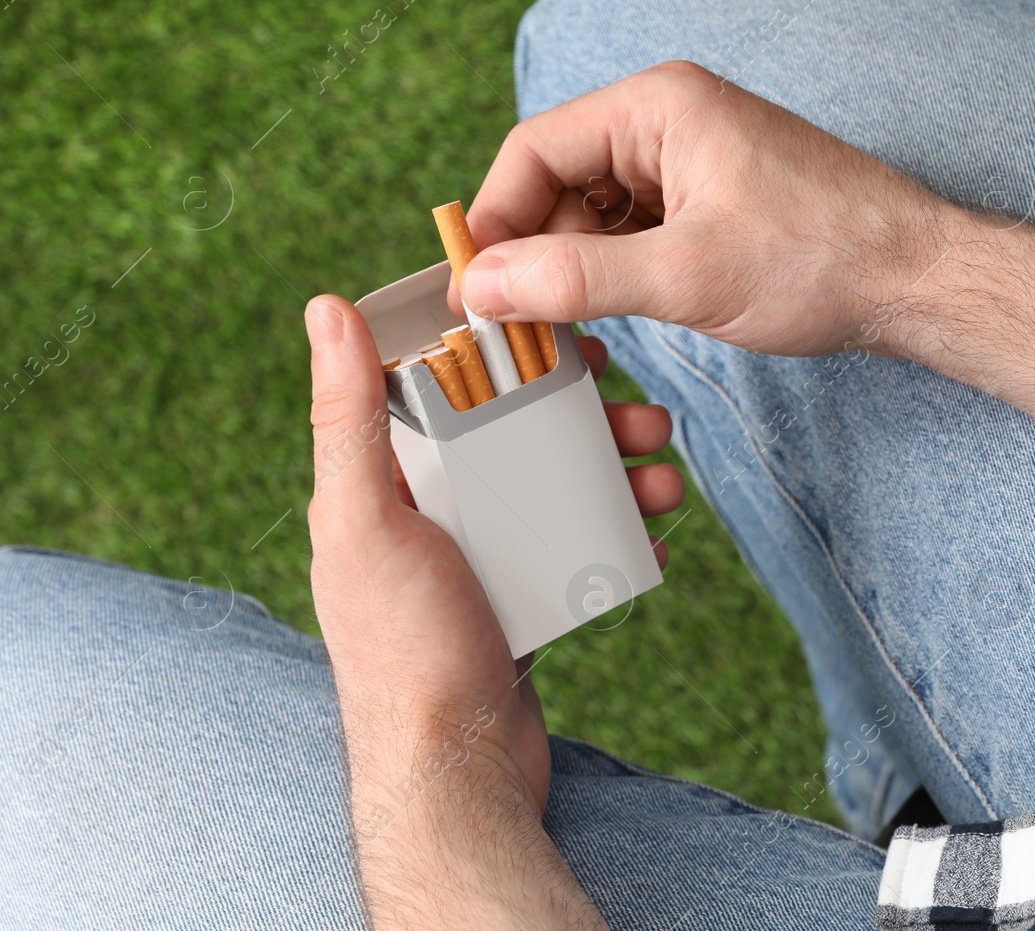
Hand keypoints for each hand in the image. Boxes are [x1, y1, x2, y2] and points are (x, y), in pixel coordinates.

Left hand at [304, 294, 674, 927]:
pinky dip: (616, 532)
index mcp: (382, 485)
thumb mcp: (365, 520)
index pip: (444, 388)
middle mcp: (428, 515)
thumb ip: (346, 417)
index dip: (504, 352)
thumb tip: (325, 308)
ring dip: (616, 472)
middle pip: (516, 434)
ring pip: (557, 487)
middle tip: (644, 417)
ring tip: (664, 476)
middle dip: (586, 418)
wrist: (453, 773)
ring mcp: (479, 559)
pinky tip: (651, 533)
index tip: (567, 334)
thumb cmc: (401, 648)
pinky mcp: (520, 599)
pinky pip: (576, 546)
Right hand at [451, 60, 966, 358]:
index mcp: (660, 106)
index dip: (496, 219)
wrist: (917, 282)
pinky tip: (616, 317)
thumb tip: (484, 287)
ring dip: (576, 268)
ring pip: (597, 212)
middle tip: (519, 324)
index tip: (475, 289)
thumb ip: (576, 279)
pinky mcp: (714, 201)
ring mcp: (695, 160)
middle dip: (537, 250)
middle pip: (561, 180)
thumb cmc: (822, 260)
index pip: (535, 148)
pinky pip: (637, 230)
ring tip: (568, 330)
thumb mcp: (686, 276)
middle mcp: (671, 120)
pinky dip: (616, 272)